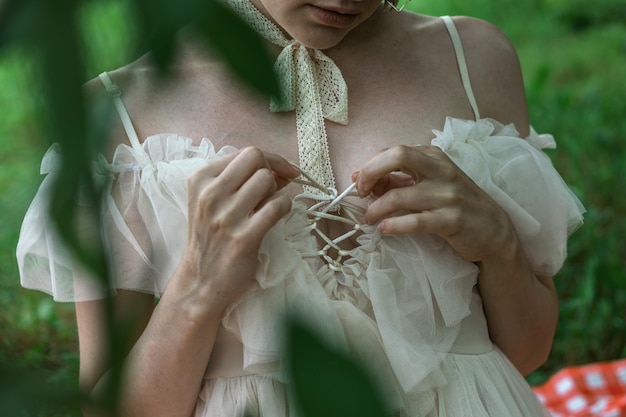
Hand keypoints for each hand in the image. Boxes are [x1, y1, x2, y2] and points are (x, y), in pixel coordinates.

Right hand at [177, 147, 298, 307]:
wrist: (201, 281)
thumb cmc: (211, 238)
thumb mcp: (213, 201)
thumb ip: (240, 181)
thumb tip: (280, 170)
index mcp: (201, 179)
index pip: (245, 152)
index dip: (271, 159)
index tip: (284, 171)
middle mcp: (210, 194)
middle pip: (256, 159)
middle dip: (273, 170)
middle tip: (274, 189)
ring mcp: (225, 216)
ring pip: (267, 180)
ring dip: (276, 191)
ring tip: (269, 207)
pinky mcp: (243, 238)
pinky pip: (277, 206)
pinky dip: (285, 207)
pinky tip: (277, 217)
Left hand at [353, 145, 516, 262]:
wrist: (494, 230)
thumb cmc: (457, 204)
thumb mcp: (431, 184)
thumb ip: (400, 180)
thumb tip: (361, 178)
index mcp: (434, 157)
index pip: (394, 151)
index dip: (371, 165)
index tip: (360, 182)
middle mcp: (441, 170)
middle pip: (398, 156)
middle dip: (371, 171)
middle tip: (360, 192)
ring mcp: (447, 195)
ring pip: (399, 196)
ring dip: (376, 209)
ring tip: (368, 219)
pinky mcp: (451, 220)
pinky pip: (415, 221)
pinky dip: (394, 225)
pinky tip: (384, 228)